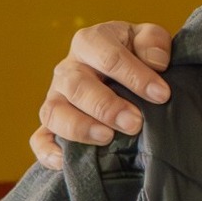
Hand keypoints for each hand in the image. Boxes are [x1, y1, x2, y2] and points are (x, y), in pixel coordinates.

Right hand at [32, 22, 172, 169]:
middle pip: (77, 85)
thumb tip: (156, 62)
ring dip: (79, 127)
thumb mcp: (148, 39)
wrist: (122, 72)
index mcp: (90, 42)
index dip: (136, 76)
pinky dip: (47, 151)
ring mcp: (56, 97)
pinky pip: (40, 138)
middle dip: (106, 106)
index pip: (109, 57)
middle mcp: (68, 69)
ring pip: (53, 112)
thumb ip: (154, 42)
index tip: (161, 95)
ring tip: (107, 138)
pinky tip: (65, 161)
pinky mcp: (52, 124)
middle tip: (135, 122)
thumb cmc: (136, 54)